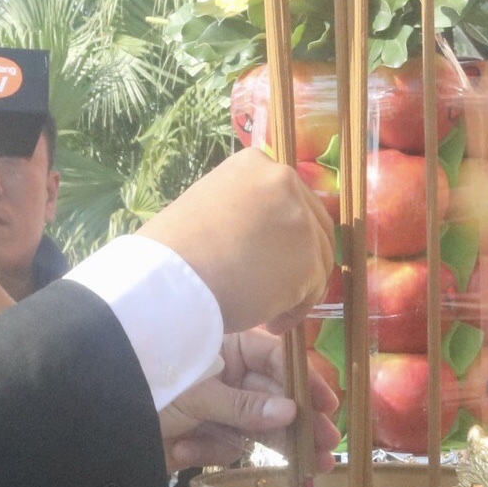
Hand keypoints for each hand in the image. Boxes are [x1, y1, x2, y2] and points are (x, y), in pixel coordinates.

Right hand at [138, 148, 333, 334]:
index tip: (269, 258)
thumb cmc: (175, 251)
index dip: (284, 233)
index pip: (289, 198)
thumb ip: (246, 211)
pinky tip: (269, 322)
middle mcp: (284, 181)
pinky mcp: (309, 260)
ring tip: (268, 313)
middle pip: (313, 225)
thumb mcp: (210, 206)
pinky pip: (313, 291)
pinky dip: (295, 311)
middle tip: (276, 288)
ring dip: (297, 289)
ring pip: (317, 259)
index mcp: (256, 163)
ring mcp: (301, 220)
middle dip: (299, 260)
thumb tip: (267, 235)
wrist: (170, 280)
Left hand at [161, 329, 340, 472]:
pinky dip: (204, 450)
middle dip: (298, 424)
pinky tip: (179, 450)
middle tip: (329, 446)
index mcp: (222, 344)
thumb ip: (244, 408)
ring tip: (305, 469)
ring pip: (252, 427)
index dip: (303, 382)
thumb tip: (292, 413)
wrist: (91, 418)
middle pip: (271, 398)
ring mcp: (209, 402)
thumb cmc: (144, 385)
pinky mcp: (197, 432)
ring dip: (266, 447)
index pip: (274, 360)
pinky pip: (220, 445)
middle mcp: (221, 371)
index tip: (329, 405)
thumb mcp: (196, 395)